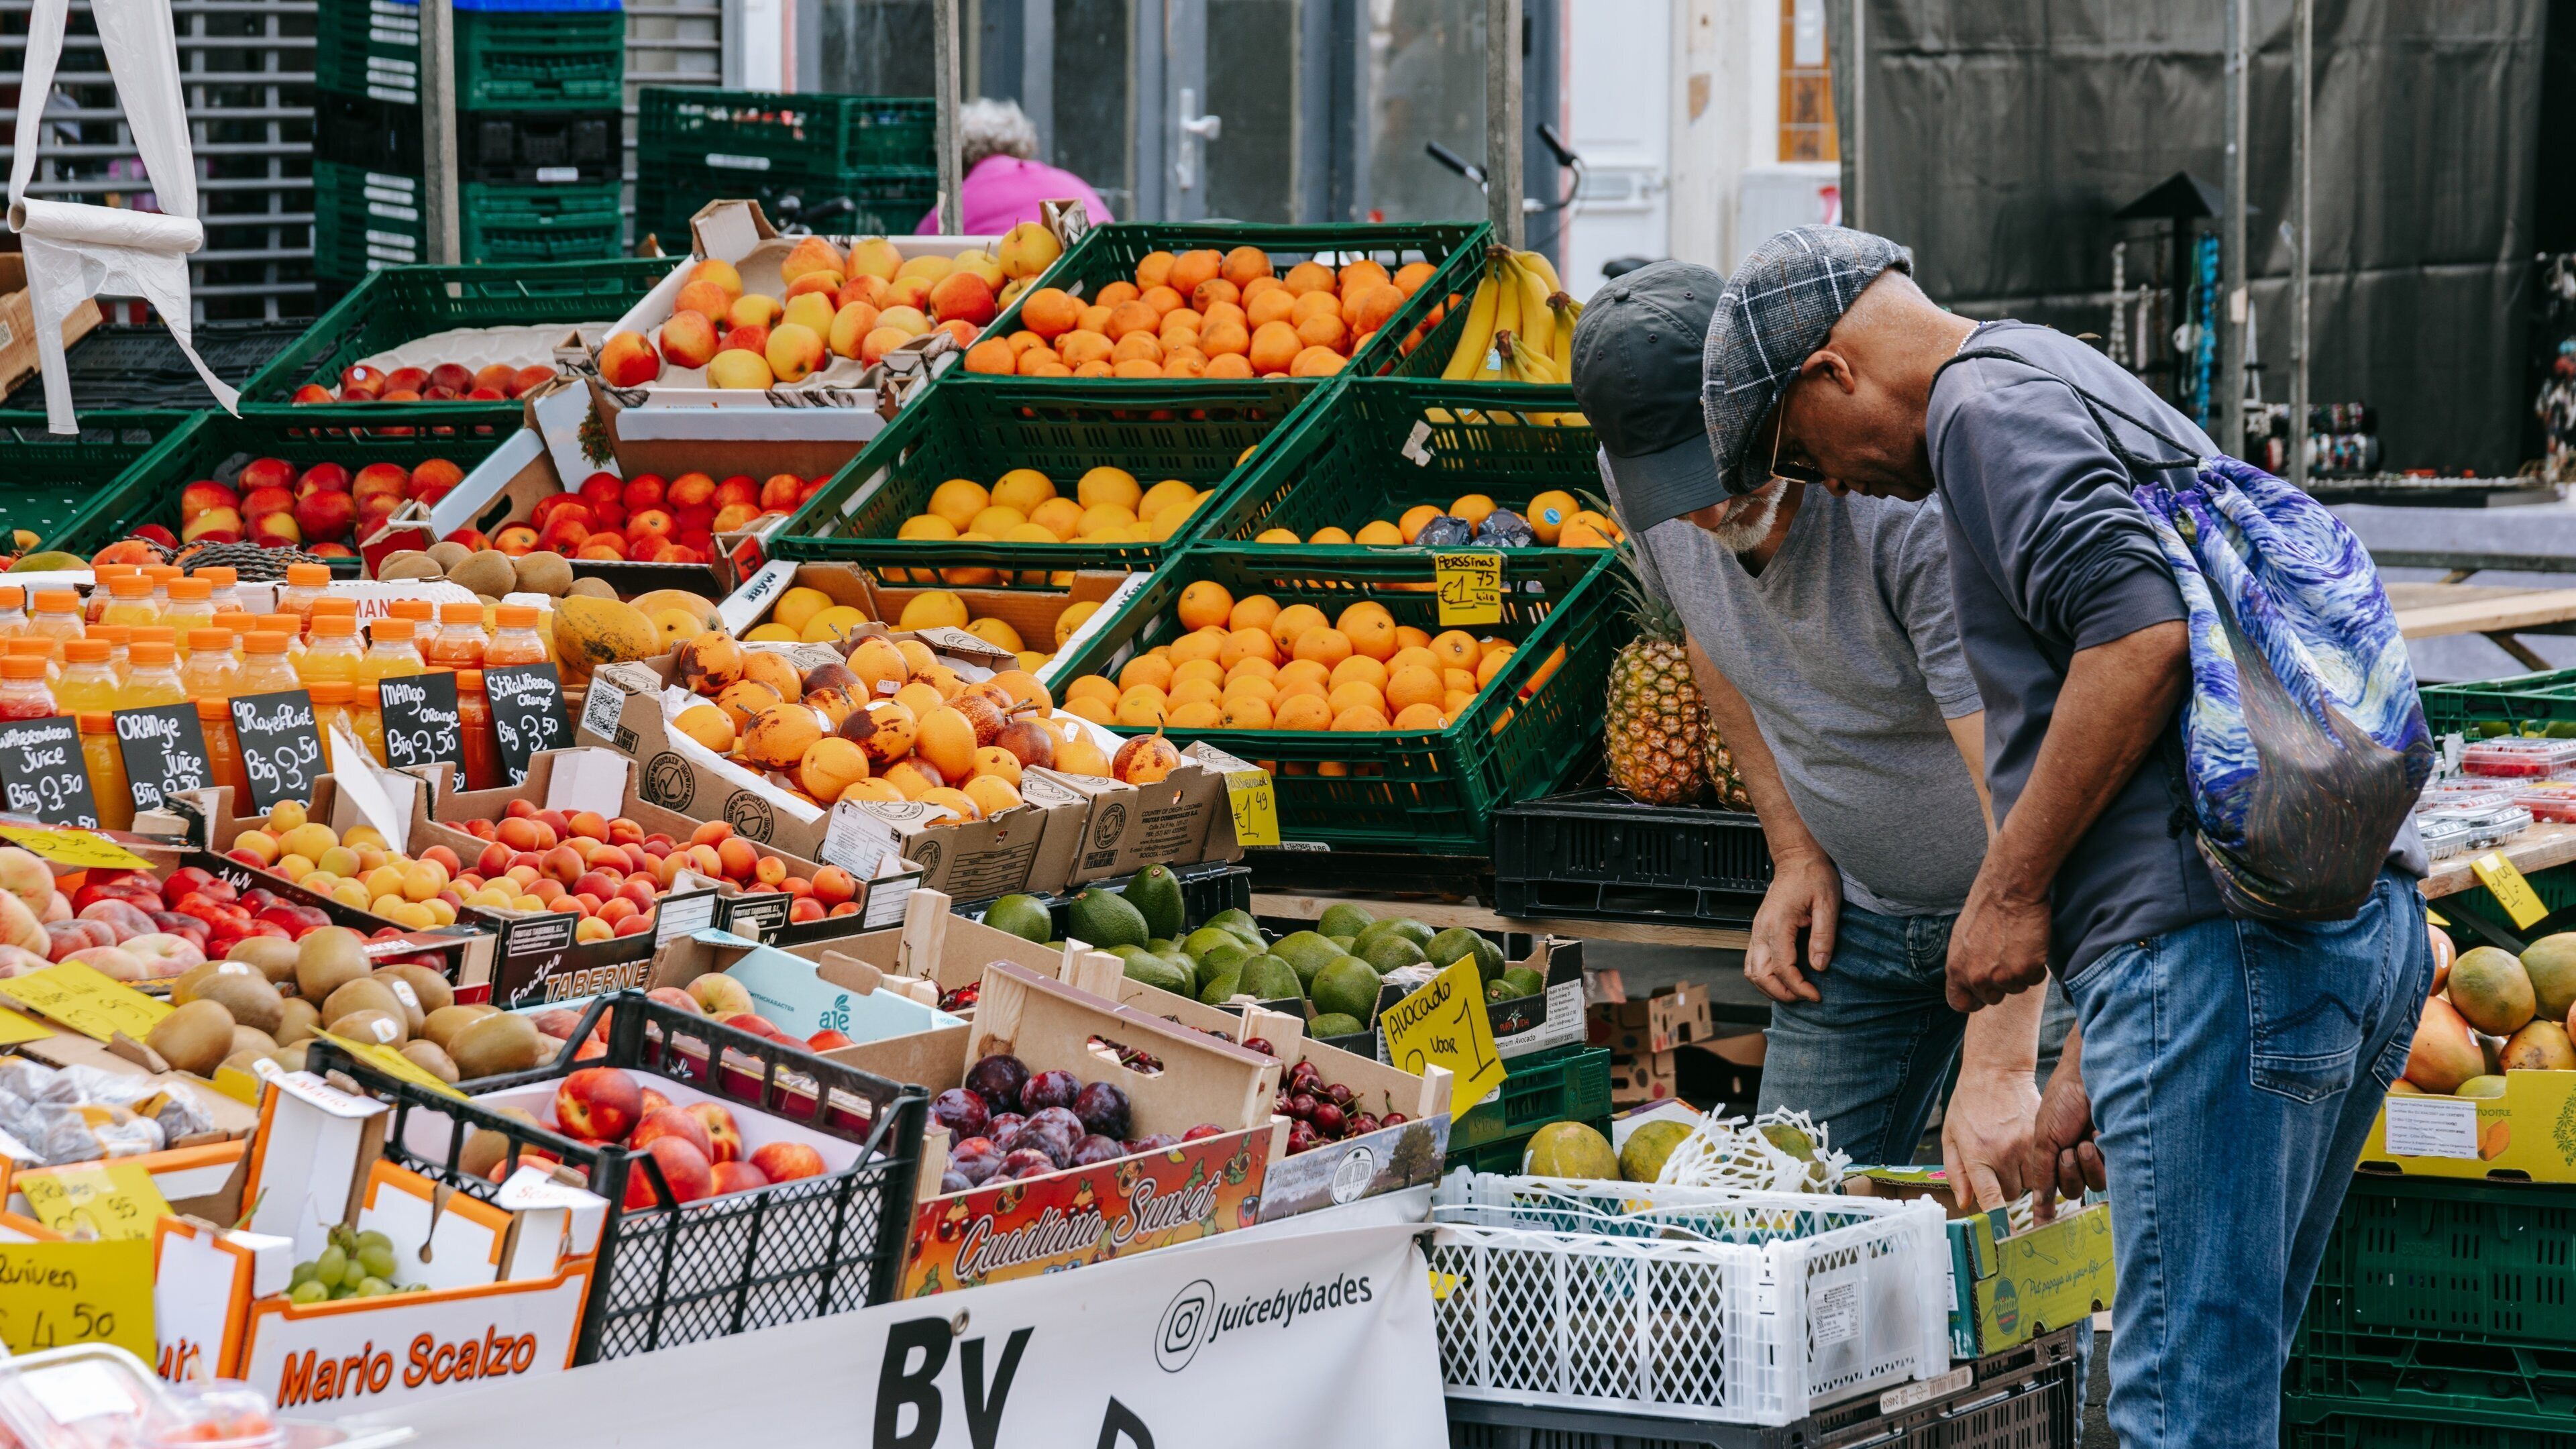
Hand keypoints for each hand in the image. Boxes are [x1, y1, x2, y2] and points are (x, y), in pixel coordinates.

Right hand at [1745, 851, 1839, 1002]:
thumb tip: (1819, 966)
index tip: (1816, 995)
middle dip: (1781, 993)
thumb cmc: (1813, 875)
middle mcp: (1762, 929)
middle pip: (1760, 975)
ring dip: (1770, 987)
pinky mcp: (1759, 929)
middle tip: (1805, 997)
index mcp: (1778, 924)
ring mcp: (1757, 930)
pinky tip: (1784, 978)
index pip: (1782, 968)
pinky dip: (1765, 976)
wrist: (1796, 857)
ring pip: (1751, 971)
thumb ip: (1823, 936)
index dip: (1799, 988)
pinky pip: (1753, 961)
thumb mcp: (1828, 903)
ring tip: (1794, 991)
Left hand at [1940, 1066, 2039, 1211]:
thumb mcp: (1951, 1137)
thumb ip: (1956, 1172)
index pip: (1992, 1198)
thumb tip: (1965, 1204)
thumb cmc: (1968, 1104)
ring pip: (2031, 1183)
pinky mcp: (2043, 1136)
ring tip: (2013, 1154)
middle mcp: (2004, 1153)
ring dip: (2024, 1177)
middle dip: (2005, 1188)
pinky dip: (2039, 1164)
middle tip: (1998, 1166)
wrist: (1996, 1072)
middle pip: (2012, 1195)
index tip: (2007, 1238)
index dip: (2000, 1221)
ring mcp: (2027, 1145)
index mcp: (1978, 1155)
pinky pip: (2045, 1165)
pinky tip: (2028, 1150)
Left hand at [1946, 871, 2050, 1010]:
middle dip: (2001, 983)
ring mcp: (2001, 976)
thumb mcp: (1962, 940)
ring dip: (2020, 972)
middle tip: (2007, 958)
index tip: (1983, 992)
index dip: (1974, 1000)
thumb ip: (1965, 964)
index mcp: (1956, 968)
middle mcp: (1975, 977)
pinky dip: (2036, 966)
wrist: (2008, 890)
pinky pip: (2035, 979)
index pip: (1959, 1003)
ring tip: (2017, 945)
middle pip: (1992, 998)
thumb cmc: (1986, 909)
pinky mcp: (2025, 970)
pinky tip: (2030, 945)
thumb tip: (1969, 980)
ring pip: (2016, 988)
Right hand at [2022, 1038, 2104, 1219]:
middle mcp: (2077, 1160)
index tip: (2043, 1227)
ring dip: (2084, 1166)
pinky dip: (2101, 1159)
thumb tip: (2038, 1209)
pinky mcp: (2120, 1155)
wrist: (2088, 1079)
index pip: (2051, 1188)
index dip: (2047, 1204)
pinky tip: (2098, 1136)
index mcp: (2055, 1155)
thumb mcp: (2043, 1139)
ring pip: (2092, 1185)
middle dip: (2067, 1173)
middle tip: (2066, 1151)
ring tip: (2083, 1142)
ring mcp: (2099, 1158)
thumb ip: (2041, 1175)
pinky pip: (2111, 1176)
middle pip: (2072, 1191)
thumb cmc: (2063, 1101)